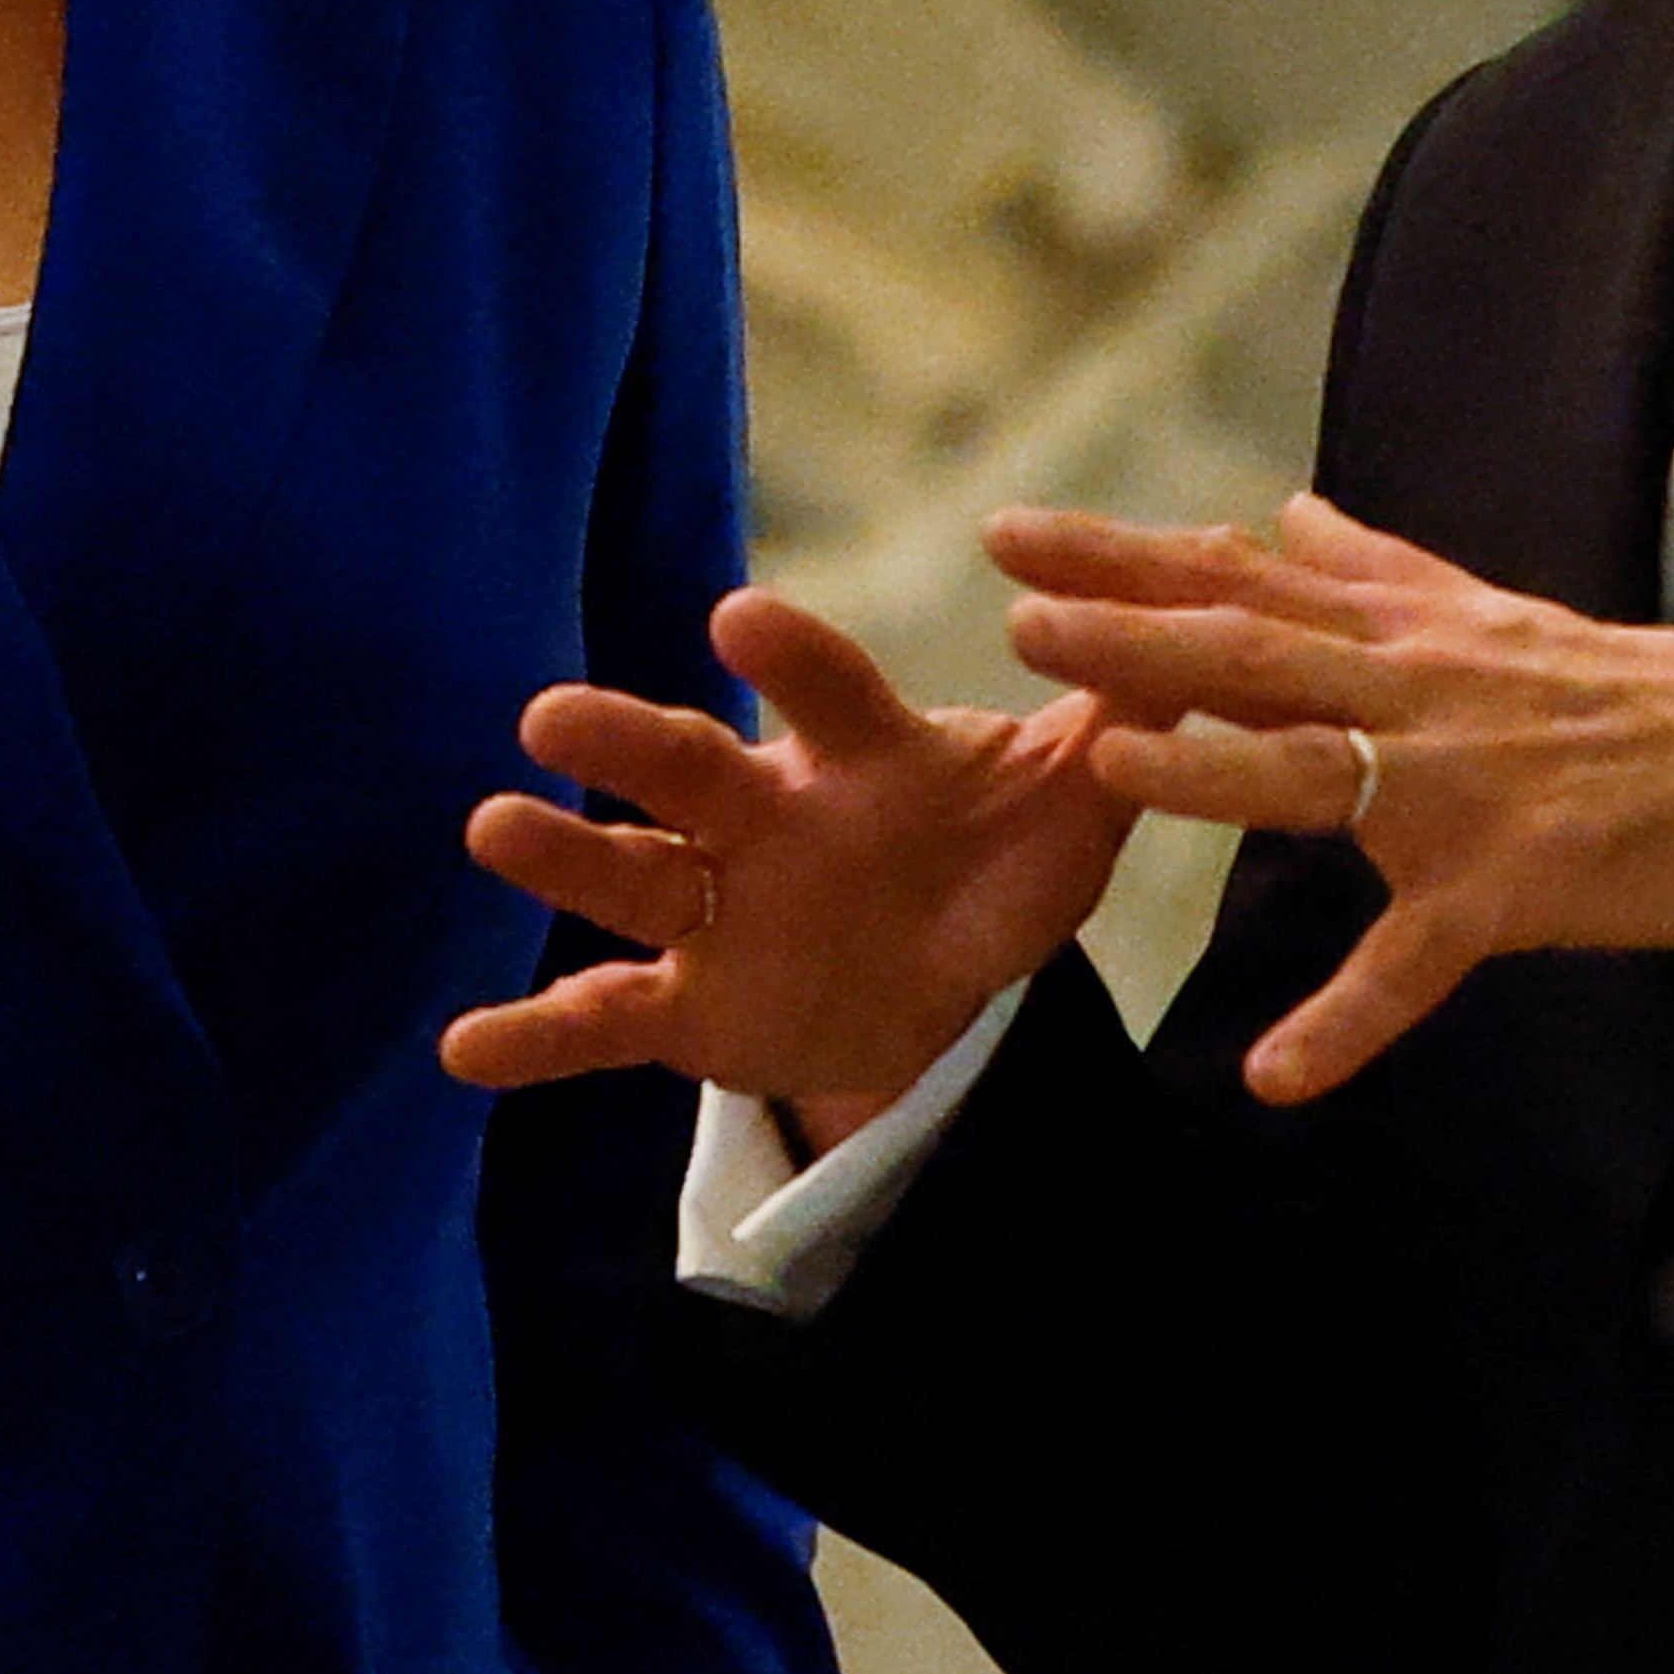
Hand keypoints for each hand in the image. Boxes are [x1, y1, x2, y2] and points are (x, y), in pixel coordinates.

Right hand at [443, 585, 1145, 1145]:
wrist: (938, 981)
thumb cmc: (995, 859)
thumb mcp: (1067, 803)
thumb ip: (1123, 727)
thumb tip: (1214, 627)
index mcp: (855, 756)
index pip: (820, 691)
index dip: (785, 659)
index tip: (742, 622)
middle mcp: (765, 816)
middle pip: (686, 767)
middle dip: (625, 741)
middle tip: (555, 714)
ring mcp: (715, 910)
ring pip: (626, 873)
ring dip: (558, 854)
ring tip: (492, 828)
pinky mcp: (687, 1004)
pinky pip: (601, 1021)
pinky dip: (531, 1037)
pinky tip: (460, 1051)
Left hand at [991, 491, 1673, 1107]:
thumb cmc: (1648, 692)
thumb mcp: (1498, 611)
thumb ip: (1378, 569)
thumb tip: (1281, 511)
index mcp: (1410, 630)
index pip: (1243, 581)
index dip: (1126, 558)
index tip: (1021, 529)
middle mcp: (1421, 692)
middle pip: (1255, 652)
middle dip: (1130, 630)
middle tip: (1016, 606)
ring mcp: (1461, 792)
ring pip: (1316, 774)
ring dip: (1208, 770)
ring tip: (1104, 761)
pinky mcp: (1512, 890)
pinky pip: (1414, 967)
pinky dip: (1345, 1024)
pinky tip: (1275, 1076)